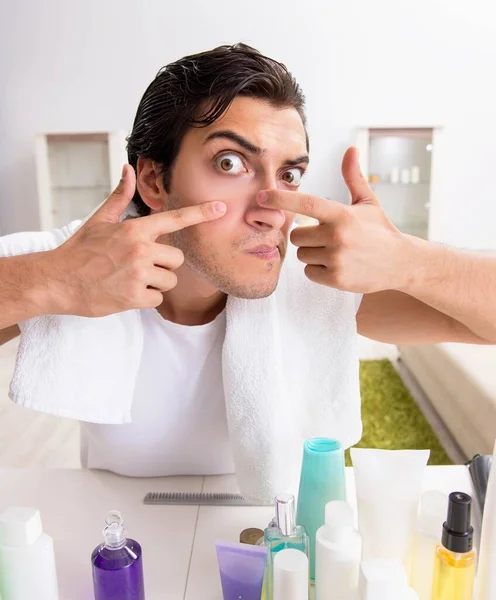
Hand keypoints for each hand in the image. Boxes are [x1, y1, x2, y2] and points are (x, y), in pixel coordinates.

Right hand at [44, 165, 226, 316]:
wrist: (57, 280)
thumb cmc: (79, 250)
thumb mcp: (99, 219)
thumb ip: (120, 196)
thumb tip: (128, 169)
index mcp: (134, 229)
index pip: (174, 219)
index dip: (200, 213)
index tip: (221, 208)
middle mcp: (140, 250)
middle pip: (177, 259)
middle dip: (164, 265)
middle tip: (140, 266)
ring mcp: (138, 274)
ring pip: (169, 281)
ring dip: (155, 284)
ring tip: (131, 279)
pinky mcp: (134, 297)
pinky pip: (157, 299)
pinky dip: (145, 299)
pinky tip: (126, 293)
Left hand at [257, 147, 408, 293]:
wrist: (401, 263)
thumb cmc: (380, 230)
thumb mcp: (368, 202)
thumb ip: (353, 177)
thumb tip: (350, 149)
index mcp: (341, 214)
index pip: (305, 203)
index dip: (281, 199)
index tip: (261, 197)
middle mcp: (337, 236)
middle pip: (297, 236)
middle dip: (305, 237)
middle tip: (325, 238)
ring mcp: (336, 258)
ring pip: (302, 255)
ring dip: (312, 254)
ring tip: (334, 252)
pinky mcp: (336, 278)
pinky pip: (309, 272)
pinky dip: (318, 270)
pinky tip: (336, 265)